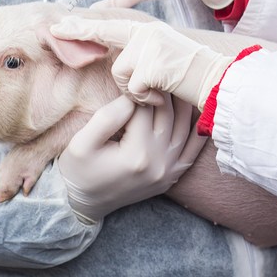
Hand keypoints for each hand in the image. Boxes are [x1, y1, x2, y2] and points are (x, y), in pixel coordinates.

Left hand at [51, 17, 234, 109]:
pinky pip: (133, 88)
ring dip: (135, 90)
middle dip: (91, 44)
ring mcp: (151, 46)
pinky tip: (163, 96)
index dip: (83, 27)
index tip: (58, 25)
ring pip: (120, 73)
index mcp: (148, 31)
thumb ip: (139, 54)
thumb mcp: (163, 58)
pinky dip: (146, 99)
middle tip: (67, 36)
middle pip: (109, 44)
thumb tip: (115, 61)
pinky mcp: (154, 64)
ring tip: (157, 91)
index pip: (110, 25)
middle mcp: (148, 32)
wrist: (219, 82)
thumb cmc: (191, 77)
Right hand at [57, 93, 204, 224]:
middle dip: (162, 90)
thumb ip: (107, 117)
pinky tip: (197, 108)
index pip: (145, 108)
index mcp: (137, 154)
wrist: (84, 204)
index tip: (134, 79)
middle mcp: (159, 163)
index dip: (138, 90)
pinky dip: (197, 127)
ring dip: (181, 102)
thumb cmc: (78, 170)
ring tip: (172, 82)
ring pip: (185, 126)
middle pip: (168, 113)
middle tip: (156, 72)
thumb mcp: (81, 142)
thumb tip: (134, 96)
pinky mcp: (173, 175)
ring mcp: (169, 170)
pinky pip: (194, 148)